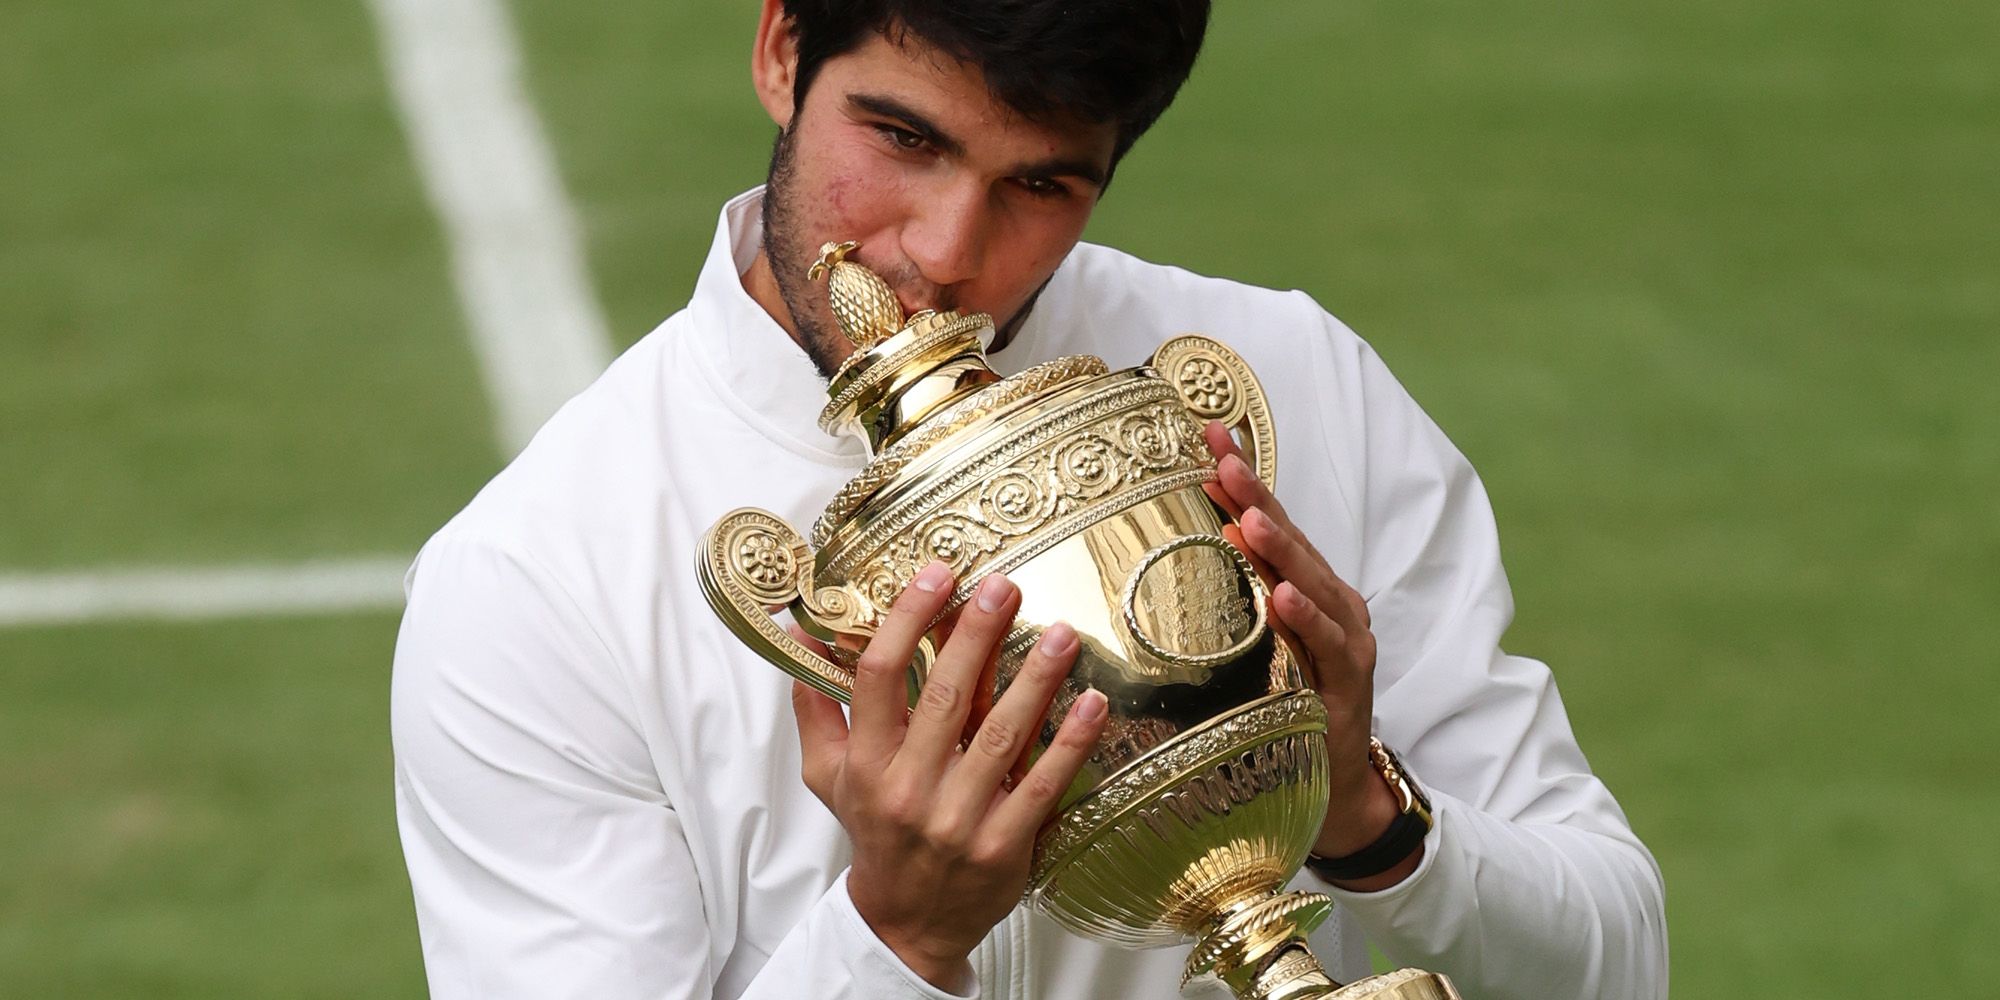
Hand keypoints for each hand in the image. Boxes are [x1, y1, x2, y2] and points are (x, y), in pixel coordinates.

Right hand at [790, 562, 1109, 987]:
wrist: (905, 922)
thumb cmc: (875, 833)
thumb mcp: (828, 774)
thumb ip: (816, 704)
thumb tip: (802, 633)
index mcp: (866, 763)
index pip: (879, 676)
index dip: (907, 619)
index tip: (937, 574)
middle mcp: (909, 788)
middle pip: (944, 696)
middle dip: (975, 634)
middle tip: (1003, 586)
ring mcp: (959, 819)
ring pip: (1000, 735)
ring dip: (1034, 680)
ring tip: (1059, 632)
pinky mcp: (1005, 845)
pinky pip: (1043, 785)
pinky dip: (1071, 743)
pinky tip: (1093, 703)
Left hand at [1202, 422, 1418, 891]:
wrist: (1338, 791)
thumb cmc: (1287, 712)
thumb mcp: (1247, 652)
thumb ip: (1222, 604)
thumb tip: (1155, 561)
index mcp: (1301, 588)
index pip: (1265, 522)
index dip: (1240, 478)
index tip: (1205, 434)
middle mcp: (1328, 603)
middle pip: (1286, 539)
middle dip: (1254, 494)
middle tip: (1221, 456)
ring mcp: (1343, 640)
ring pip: (1310, 582)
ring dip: (1279, 548)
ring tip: (1247, 515)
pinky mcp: (1349, 683)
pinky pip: (1326, 644)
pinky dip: (1307, 618)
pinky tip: (1284, 595)